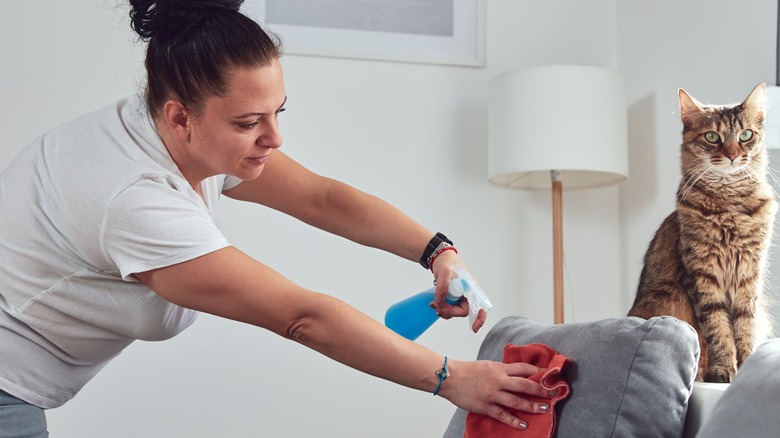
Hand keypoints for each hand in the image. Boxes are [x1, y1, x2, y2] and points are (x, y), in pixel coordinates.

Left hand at [429, 251, 486, 331]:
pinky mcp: (454, 298)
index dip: (480, 318)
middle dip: (450, 311)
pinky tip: (435, 304)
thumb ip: (443, 285)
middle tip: (437, 306)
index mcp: (472, 287)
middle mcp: (469, 294)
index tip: (474, 328)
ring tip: (434, 304)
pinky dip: (442, 308)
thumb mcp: (444, 271)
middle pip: (463, 311)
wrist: (440, 259)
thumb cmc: (447, 262)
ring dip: (444, 311)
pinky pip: (450, 308)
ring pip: (455, 312)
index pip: (481, 305)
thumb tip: (441, 299)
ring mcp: (462, 297)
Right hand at [439, 359, 555, 429]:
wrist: (450, 378)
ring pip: (516, 401)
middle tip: (553, 393)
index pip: (523, 369)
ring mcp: (492, 394)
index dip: (537, 372)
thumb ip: (502, 370)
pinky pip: (503, 415)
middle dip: (541, 389)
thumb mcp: (488, 365)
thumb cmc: (468, 370)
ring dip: (532, 406)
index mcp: (499, 368)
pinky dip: (514, 420)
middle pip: (524, 385)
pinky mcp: (485, 406)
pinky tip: (523, 424)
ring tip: (544, 409)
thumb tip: (518, 374)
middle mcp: (498, 380)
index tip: (548, 376)